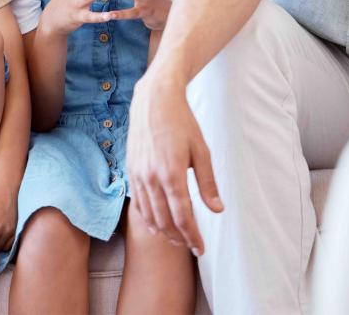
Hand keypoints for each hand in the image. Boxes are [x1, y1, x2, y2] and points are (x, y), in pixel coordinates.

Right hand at [127, 76, 222, 255]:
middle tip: (191, 245)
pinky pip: (138, 203)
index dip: (193, 237)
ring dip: (163, 231)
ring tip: (176, 237)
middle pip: (164, 221)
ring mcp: (138, 175)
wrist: (154, 100)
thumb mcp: (201, 150)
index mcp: (172, 174)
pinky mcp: (130, 170)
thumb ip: (208, 182)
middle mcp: (151, 179)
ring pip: (148, 215)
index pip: (183, 217)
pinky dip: (147, 217)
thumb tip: (217, 209)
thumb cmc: (181, 122)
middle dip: (179, 237)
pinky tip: (156, 222)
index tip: (201, 248)